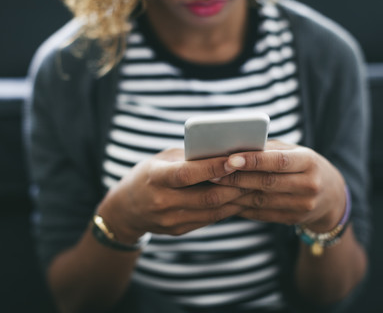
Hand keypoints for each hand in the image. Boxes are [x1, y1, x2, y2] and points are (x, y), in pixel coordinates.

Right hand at [98, 148, 248, 242]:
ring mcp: (170, 220)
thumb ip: (188, 158)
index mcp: (155, 178)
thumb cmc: (147, 175)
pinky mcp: (178, 230)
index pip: (187, 174)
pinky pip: (208, 220)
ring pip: (212, 211)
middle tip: (257, 174)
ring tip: (254, 186)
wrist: (125, 209)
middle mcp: (162, 202)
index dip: (213, 168)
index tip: (235, 159)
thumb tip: (223, 152)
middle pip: (206, 196)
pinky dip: (226, 208)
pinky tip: (239, 198)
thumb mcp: (161, 160)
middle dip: (235, 185)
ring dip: (236, 199)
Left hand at [211, 141, 346, 231]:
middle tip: (212, 174)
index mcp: (309, 162)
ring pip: (261, 200)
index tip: (229, 159)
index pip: (278, 161)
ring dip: (235, 194)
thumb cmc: (304, 165)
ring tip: (214, 186)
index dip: (253, 161)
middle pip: (266, 183)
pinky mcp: (293, 219)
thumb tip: (235, 146)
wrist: (331, 197)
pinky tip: (225, 200)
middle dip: (237, 178)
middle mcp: (309, 185)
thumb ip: (269, 149)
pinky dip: (242, 207)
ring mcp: (302, 206)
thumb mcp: (295, 152)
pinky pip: (261, 214)